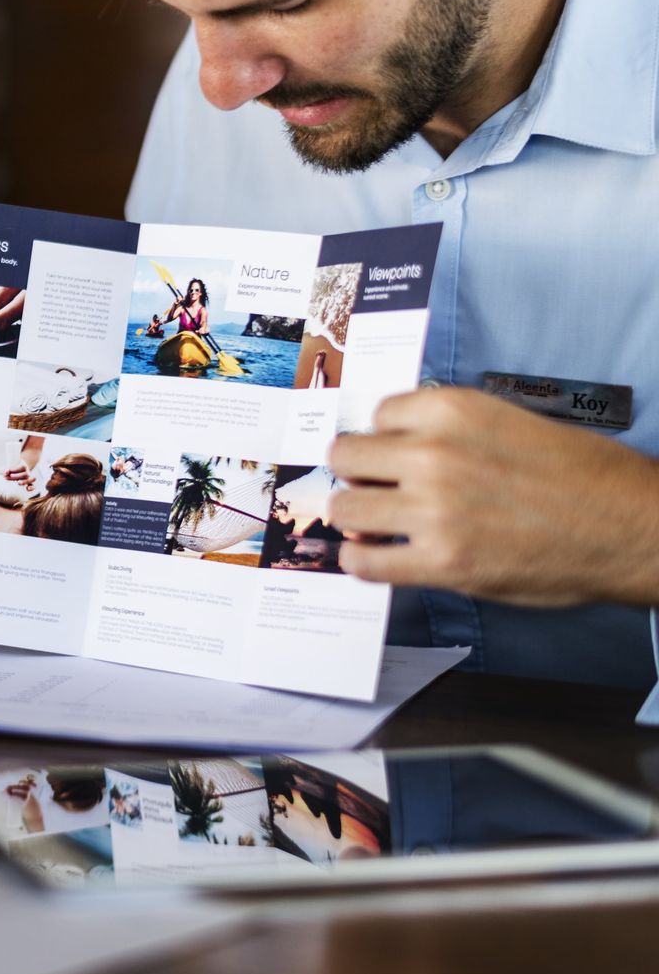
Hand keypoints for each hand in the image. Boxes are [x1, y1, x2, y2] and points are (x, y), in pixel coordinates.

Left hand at [3, 462, 33, 489]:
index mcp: (22, 466)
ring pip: (31, 479)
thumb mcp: (4, 469)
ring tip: (18, 483)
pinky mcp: (28, 484)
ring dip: (25, 481)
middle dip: (17, 476)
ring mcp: (28, 478)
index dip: (15, 469)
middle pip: (26, 474)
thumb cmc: (7, 470)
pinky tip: (27, 489)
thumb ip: (4, 470)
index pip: (22, 466)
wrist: (11, 474)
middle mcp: (27, 472)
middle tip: (9, 477)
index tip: (7, 471)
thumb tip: (6, 472)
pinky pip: (33, 486)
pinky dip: (31, 487)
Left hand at [326, 388, 658, 605]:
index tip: (392, 452)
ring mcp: (433, 510)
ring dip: (354, 514)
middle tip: (374, 486)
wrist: (631, 527)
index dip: (384, 437)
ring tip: (375, 521)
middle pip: (345, 456)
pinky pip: (364, 561)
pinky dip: (361, 559)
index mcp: (453, 411)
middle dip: (356, 472)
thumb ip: (450, 428)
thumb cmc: (583, 475)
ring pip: (344, 507)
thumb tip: (396, 443)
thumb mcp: (510, 421)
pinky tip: (375, 554)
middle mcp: (434, 455)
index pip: (377, 415)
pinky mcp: (442, 562)